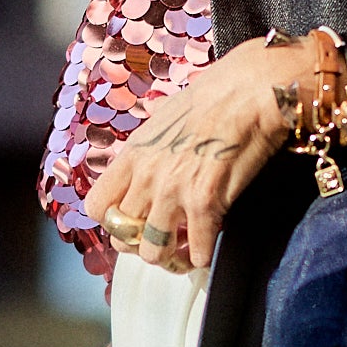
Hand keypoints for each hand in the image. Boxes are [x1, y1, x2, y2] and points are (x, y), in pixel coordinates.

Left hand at [83, 37, 300, 273]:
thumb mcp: (164, 119)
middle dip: (141, 245)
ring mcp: (174, 192)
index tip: (131, 223)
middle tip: (162, 241)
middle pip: (123, 237)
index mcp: (133, 155)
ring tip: (184, 251)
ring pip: (154, 252)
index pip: (96, 207)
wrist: (250, 89)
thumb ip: (149, 151)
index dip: (112, 222)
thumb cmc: (215, 96)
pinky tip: (209, 247)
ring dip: (170, 257)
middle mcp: (147, 177)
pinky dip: (203, 256)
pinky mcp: (206, 203)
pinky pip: (198, 251)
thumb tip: (146, 166)